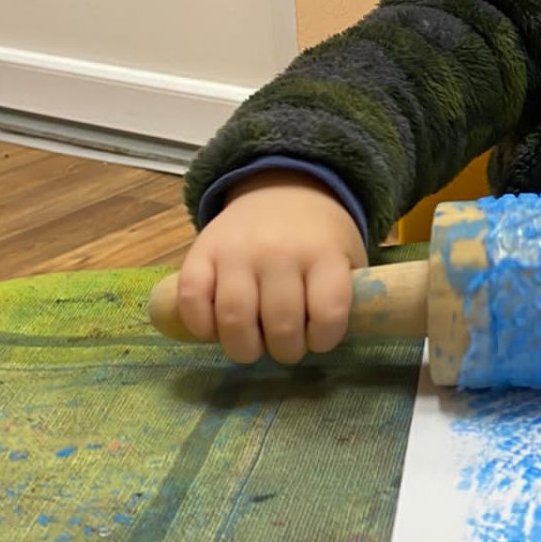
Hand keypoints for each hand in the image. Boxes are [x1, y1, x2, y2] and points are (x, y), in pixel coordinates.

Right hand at [173, 171, 366, 365]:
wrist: (282, 190)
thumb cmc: (318, 239)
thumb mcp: (348, 257)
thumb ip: (345, 296)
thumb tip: (325, 343)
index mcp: (324, 254)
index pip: (328, 312)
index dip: (324, 339)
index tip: (319, 339)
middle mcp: (280, 251)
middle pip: (280, 324)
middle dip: (285, 351)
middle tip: (285, 348)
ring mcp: (237, 251)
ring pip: (234, 318)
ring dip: (244, 348)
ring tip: (252, 347)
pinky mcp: (201, 251)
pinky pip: (192, 300)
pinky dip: (202, 326)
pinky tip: (216, 329)